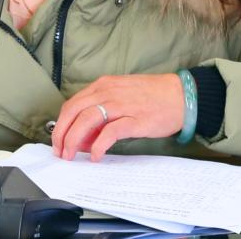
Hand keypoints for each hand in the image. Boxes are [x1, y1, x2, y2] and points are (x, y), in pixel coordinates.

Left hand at [51, 73, 184, 161]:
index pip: (72, 103)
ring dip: (74, 139)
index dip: (62, 124)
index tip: (59, 140)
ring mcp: (122, 105)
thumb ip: (102, 112)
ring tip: (71, 155)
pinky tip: (96, 155)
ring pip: (87, 119)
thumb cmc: (152, 96)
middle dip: (62, 133)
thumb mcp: (121, 97)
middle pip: (74, 111)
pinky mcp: (135, 119)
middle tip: (60, 152)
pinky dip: (99, 145)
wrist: (181, 95)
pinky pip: (110, 132)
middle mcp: (108, 92)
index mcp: (103, 85)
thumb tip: (84, 136)